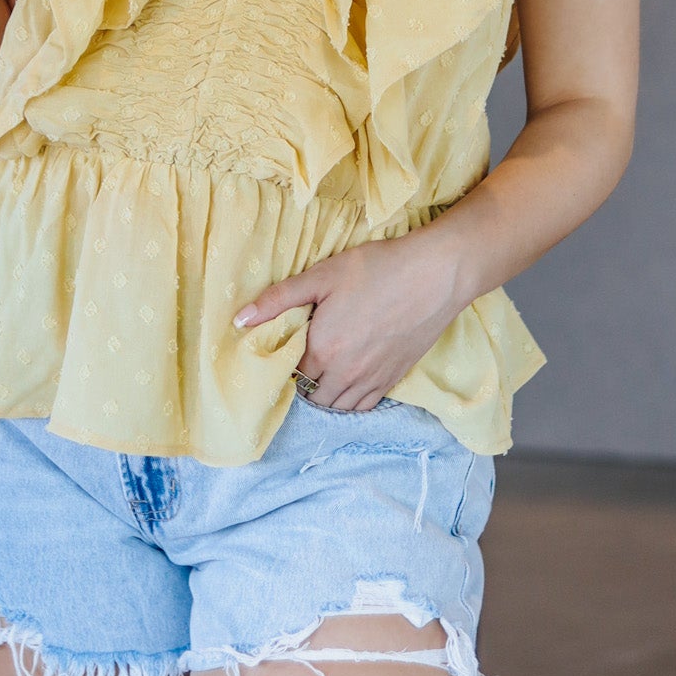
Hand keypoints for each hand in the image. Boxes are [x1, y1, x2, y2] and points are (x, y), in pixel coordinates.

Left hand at [234, 232, 463, 411]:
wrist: (435, 275)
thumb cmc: (377, 268)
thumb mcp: (323, 275)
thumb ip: (278, 299)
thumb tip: (240, 321)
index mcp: (323, 350)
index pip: (290, 372)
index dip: (285, 360)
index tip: (287, 346)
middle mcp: (345, 374)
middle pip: (311, 395)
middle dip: (302, 382)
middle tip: (302, 358)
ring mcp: (371, 380)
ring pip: (336, 406)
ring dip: (324, 395)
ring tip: (322, 372)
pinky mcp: (393, 380)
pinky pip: (363, 407)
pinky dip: (350, 401)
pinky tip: (346, 384)